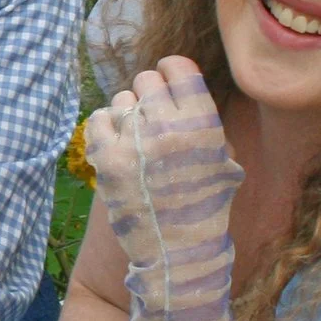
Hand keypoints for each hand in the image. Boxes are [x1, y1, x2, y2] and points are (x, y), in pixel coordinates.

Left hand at [85, 57, 241, 320]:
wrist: (178, 252)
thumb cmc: (203, 203)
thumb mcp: (222, 159)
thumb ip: (202, 120)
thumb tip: (175, 79)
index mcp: (203, 125)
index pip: (179, 68)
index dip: (171, 72)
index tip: (167, 82)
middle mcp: (169, 129)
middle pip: (146, 81)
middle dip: (148, 96)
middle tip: (152, 118)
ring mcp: (135, 143)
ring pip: (122, 100)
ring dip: (128, 115)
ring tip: (138, 141)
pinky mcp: (107, 160)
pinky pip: (98, 119)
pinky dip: (105, 128)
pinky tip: (118, 146)